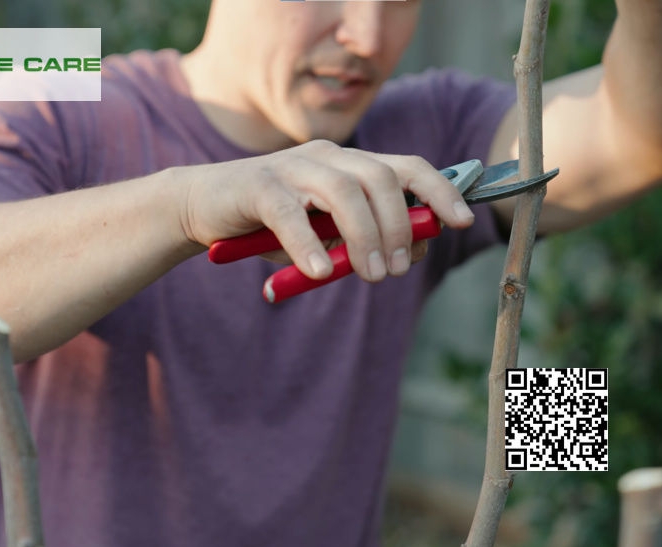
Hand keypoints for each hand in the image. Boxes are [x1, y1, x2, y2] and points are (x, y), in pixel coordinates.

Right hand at [174, 139, 476, 280]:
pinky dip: (310, 245)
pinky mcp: (256, 185)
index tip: (462, 222)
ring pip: (344, 192)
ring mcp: (290, 166)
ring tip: (370, 275)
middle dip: (400, 225)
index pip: (405, 166)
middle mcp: (324, 156)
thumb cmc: (266, 225)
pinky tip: (321, 272)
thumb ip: (359, 239)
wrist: (199, 206)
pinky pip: (290, 214)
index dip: (439, 191)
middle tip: (396, 270)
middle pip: (381, 178)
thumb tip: (409, 253)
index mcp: (346, 163)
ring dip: (366, 236)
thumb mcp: (320, 234)